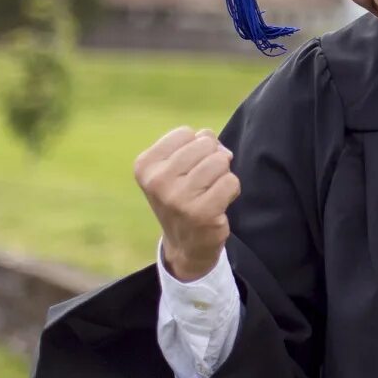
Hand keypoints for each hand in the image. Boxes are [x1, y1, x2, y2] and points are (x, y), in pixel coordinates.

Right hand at [134, 126, 239, 281]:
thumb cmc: (183, 197)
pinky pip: (231, 181)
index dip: (196, 146)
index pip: (186, 133)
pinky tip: (219, 203)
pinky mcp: (202, 212)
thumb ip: (194, 145)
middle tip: (203, 182)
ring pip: (220, 161)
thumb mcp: (175, 168)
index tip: (188, 169)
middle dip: (212, 158)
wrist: (186, 244)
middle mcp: (157, 181)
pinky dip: (232, 189)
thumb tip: (218, 145)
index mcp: (145, 165)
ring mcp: (179, 198)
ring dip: (223, 174)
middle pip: (205, 144)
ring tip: (211, 191)